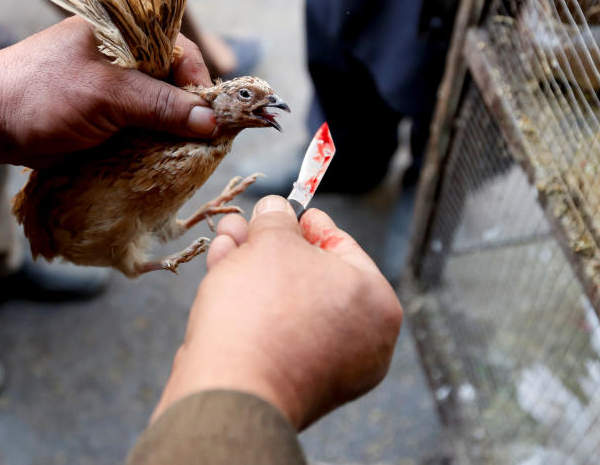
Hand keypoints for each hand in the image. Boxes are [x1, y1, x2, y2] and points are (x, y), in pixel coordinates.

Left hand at [0, 17, 215, 165]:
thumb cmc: (42, 95)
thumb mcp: (106, 95)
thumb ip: (158, 105)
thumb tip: (210, 121)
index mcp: (122, 31)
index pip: (179, 49)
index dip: (198, 82)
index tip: (210, 117)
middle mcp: (122, 55)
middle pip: (173, 80)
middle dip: (187, 110)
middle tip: (200, 140)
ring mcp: (111, 85)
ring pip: (158, 106)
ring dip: (170, 131)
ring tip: (182, 153)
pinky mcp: (104, 114)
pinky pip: (140, 125)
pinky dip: (151, 142)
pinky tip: (160, 157)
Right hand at [152, 196, 402, 429]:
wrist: (230, 391)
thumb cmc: (264, 311)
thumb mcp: (272, 243)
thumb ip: (277, 220)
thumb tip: (276, 209)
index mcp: (378, 304)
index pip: (343, 246)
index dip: (308, 222)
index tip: (285, 209)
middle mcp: (362, 341)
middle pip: (310, 275)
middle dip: (270, 245)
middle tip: (245, 224)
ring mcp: (327, 369)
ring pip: (287, 302)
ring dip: (252, 268)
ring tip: (224, 242)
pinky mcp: (290, 385)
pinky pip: (274, 331)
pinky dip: (250, 304)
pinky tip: (222, 274)